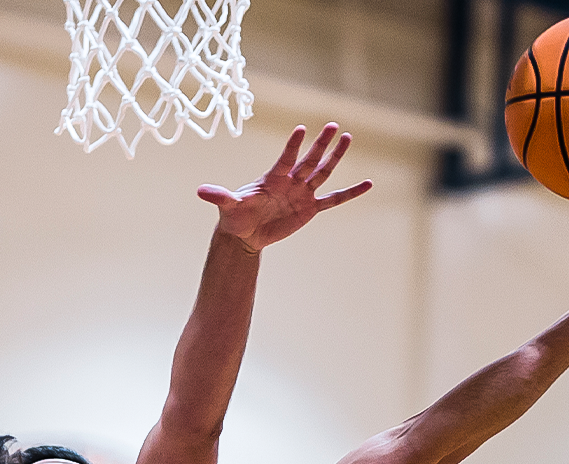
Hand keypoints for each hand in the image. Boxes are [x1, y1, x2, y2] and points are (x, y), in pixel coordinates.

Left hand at [197, 123, 372, 250]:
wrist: (245, 234)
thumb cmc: (235, 216)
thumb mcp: (228, 206)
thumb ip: (219, 196)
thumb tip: (200, 191)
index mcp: (273, 177)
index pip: (286, 158)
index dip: (292, 145)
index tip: (301, 129)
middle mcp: (290, 181)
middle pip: (309, 160)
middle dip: (320, 144)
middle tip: (333, 125)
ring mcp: (302, 193)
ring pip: (323, 172)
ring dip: (335, 157)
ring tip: (347, 138)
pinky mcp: (310, 209)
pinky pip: (334, 199)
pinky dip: (350, 193)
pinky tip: (368, 184)